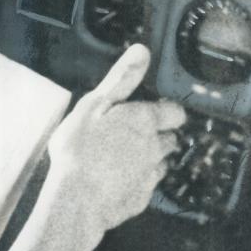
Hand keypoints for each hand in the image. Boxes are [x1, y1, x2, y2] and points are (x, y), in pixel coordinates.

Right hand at [46, 44, 185, 243]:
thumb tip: (143, 50)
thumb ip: (121, 78)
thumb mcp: (94, 104)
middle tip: (128, 136)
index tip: (147, 113)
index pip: (175, 112)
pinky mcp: (141, 199)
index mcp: (145, 120)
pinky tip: (113, 181)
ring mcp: (150, 176)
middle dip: (157, 136)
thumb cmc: (79, 147)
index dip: (165, 112)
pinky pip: (145, 186)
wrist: (76, 199)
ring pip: (159, 163)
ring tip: (119, 159)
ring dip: (148, 160)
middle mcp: (155, 147)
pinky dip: (135, 183)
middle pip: (169, 139)